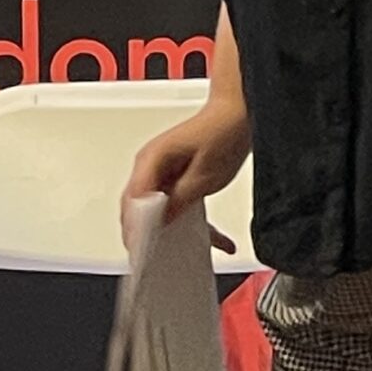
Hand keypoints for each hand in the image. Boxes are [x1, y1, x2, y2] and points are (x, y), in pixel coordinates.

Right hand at [122, 99, 248, 252]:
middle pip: (137, 208)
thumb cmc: (223, 130)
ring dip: (169, 230)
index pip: (133, 203)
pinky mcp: (173, 174)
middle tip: (156, 261)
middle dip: (147, 235)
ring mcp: (160, 169)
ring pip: (154, 209)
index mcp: (151, 160)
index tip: (142, 250)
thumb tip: (162, 222)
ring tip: (182, 254)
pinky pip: (171, 202)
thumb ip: (180, 201)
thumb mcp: (205, 176)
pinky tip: (213, 238)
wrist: (238, 109)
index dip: (136, 229)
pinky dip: (188, 220)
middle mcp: (149, 165)